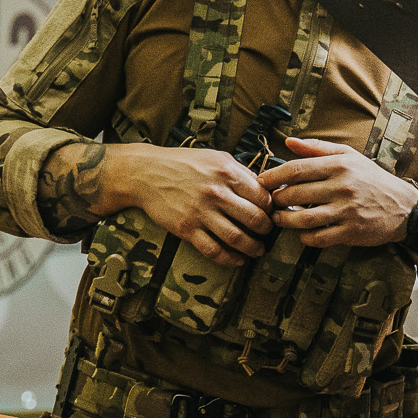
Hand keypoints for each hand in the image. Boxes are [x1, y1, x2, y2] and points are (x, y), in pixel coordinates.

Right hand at [75, 141, 273, 266]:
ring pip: (237, 238)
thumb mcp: (215, 157)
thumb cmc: (183, 163)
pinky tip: (238, 260)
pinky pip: (214, 250)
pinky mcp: (187, 229)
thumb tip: (265, 186)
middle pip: (255, 219)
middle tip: (267, 233)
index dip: (271, 209)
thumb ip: (240, 172)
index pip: (262, 197)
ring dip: (253, 248)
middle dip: (266, 230)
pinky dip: (230, 259)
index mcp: (227, 172)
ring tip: (258, 250)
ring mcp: (201, 212)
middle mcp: (217, 193)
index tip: (271, 214)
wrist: (145, 173)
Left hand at [258, 137, 417, 247]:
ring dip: (285, 221)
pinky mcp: (351, 232)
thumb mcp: (349, 156)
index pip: (296, 169)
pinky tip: (302, 233)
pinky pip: (318, 237)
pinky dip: (305, 237)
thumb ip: (317, 149)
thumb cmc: (372, 179)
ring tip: (279, 219)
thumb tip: (288, 142)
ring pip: (303, 219)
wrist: (404, 207)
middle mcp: (342, 187)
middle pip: (295, 194)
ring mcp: (346, 211)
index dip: (273, 176)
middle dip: (277, 200)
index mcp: (339, 165)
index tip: (262, 182)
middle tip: (271, 202)